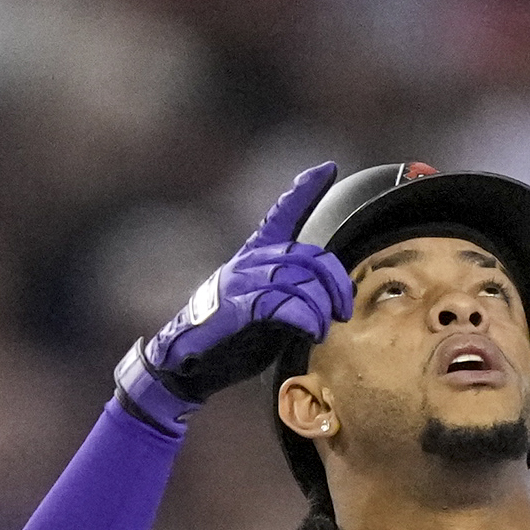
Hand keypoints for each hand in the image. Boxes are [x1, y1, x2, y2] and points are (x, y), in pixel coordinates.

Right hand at [114, 162, 355, 434]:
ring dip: (321, 307)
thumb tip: (329, 297)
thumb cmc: (231, 338)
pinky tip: (312, 331)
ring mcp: (243, 282)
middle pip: (310, 257)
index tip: (326, 168)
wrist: (186, 362)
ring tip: (323, 328)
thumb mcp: (267, 308)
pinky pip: (284, 304)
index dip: (304, 190)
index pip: (282, 215)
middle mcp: (251, 261)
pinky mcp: (239, 307)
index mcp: (256, 255)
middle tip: (343, 310)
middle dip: (335, 284)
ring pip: (301, 281)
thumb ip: (292, 293)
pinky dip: (305, 318)